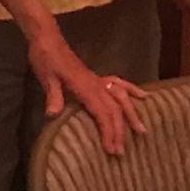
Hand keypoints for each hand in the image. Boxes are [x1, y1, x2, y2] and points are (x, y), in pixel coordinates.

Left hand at [26, 34, 147, 156]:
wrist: (46, 38)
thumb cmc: (45, 57)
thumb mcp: (46, 77)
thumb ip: (52, 95)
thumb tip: (53, 115)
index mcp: (84, 87)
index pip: (101, 112)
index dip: (108, 131)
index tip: (111, 149)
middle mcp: (96, 84)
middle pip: (114, 109)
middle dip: (119, 130)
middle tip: (121, 152)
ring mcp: (98, 80)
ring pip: (121, 98)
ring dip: (131, 115)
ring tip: (141, 131)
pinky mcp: (95, 77)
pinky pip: (119, 83)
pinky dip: (132, 89)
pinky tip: (143, 97)